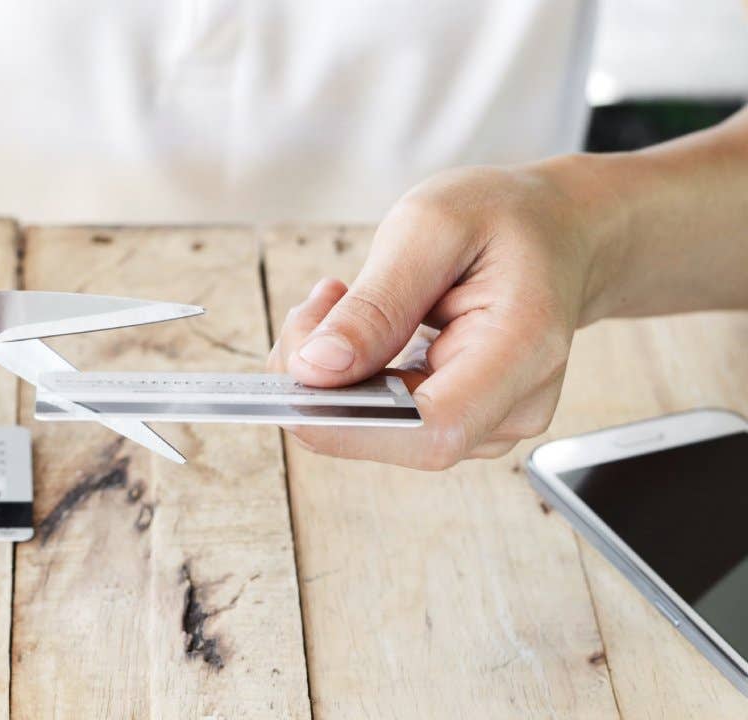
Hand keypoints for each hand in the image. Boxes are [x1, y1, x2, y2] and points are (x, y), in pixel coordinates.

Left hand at [268, 163, 602, 469]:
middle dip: (326, 383)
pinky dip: (348, 375)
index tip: (295, 372)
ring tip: (339, 299)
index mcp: (524, 350)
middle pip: (396, 434)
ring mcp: (490, 422)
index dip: (349, 420)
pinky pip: (382, 418)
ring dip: (331, 374)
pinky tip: (352, 324)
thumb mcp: (431, 228)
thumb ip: (376, 303)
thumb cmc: (504, 219)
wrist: (556, 230)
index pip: (434, 429)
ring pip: (377, 429)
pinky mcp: (460, 421)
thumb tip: (315, 370)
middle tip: (314, 305)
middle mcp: (514, 404)